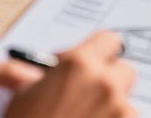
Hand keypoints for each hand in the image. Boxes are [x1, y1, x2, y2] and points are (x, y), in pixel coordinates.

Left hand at [0, 36, 42, 117]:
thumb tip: (32, 71)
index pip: (13, 45)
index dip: (34, 49)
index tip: (58, 53)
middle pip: (15, 76)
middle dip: (30, 80)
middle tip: (50, 83)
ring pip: (9, 99)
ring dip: (18, 102)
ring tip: (35, 101)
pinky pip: (0, 115)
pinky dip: (8, 115)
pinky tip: (18, 114)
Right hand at [5, 32, 136, 117]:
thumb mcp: (25, 93)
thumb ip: (52, 74)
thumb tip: (61, 68)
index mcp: (80, 64)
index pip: (109, 40)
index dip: (99, 51)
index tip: (91, 62)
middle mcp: (105, 83)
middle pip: (124, 70)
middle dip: (109, 80)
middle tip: (89, 95)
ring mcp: (120, 110)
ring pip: (125, 101)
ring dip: (111, 108)